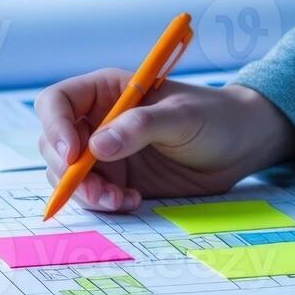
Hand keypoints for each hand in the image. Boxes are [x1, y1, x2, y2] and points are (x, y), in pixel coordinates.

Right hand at [34, 69, 294, 212]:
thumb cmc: (214, 117)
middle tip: (98, 192)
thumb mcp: (181, 117)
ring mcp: (105, 153)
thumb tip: (96, 147)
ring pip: (68, 175)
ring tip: (120, 200)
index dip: (55, 127)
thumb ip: (139, 128)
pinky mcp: (118, 179)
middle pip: (54, 144)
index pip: (57, 103)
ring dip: (86, 193)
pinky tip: (133, 201)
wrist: (240, 145)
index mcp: (106, 91)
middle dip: (68, 172)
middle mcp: (97, 120)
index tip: (73, 156)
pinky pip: (93, 195)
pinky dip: (104, 203)